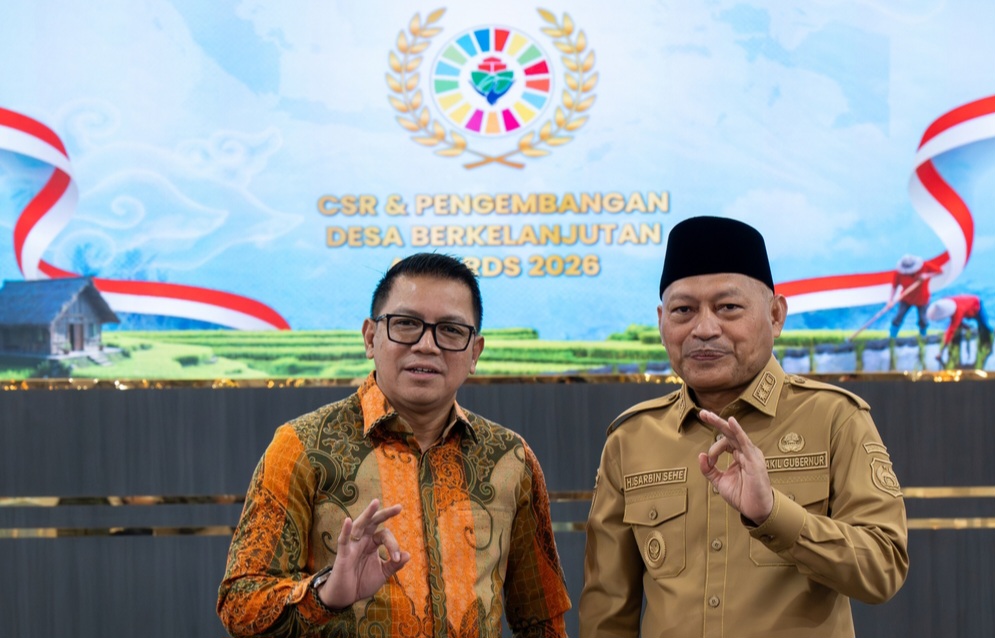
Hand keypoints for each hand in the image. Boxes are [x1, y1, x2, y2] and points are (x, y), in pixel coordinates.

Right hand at [316, 498, 410, 608]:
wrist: (346, 597)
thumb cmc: (362, 582)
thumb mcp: (382, 573)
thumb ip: (394, 565)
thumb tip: (408, 555)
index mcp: (372, 544)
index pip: (385, 536)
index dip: (394, 546)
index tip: (397, 559)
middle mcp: (363, 541)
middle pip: (374, 522)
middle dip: (385, 514)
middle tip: (399, 507)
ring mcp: (352, 546)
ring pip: (360, 526)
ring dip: (368, 514)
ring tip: (375, 502)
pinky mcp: (343, 554)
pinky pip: (343, 540)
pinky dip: (345, 531)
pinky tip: (348, 521)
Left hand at [697, 410, 773, 524]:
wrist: (754, 510)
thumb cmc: (741, 495)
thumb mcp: (719, 481)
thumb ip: (709, 469)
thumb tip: (700, 455)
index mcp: (738, 455)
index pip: (723, 443)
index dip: (713, 450)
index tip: (709, 463)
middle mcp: (745, 452)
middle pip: (729, 432)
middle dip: (715, 421)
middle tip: (703, 413)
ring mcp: (751, 454)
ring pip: (734, 434)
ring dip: (720, 424)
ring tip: (708, 415)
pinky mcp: (754, 460)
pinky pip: (745, 442)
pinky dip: (738, 431)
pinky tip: (730, 421)